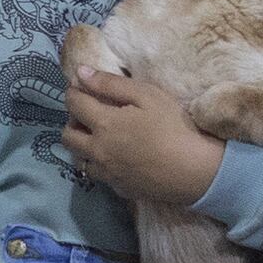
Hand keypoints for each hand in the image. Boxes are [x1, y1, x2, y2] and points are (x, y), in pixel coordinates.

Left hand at [60, 64, 222, 208]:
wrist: (195, 171)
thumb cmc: (174, 127)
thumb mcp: (147, 95)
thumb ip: (111, 84)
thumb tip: (81, 73)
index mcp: (103, 124)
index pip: (74, 104)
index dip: (73, 92)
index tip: (80, 87)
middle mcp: (98, 151)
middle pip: (67, 136)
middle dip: (72, 120)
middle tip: (88, 113)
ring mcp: (107, 173)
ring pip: (79, 159)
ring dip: (82, 145)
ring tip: (99, 136)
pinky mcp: (119, 188)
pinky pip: (99, 175)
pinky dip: (100, 163)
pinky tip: (117, 157)